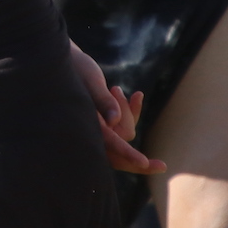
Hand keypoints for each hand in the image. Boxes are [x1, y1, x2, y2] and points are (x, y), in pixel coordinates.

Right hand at [68, 41, 161, 174]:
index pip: (108, 142)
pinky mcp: (102, 121)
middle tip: (162, 166)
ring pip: (123, 133)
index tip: (144, 163)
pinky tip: (137, 95)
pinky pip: (124, 124)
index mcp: (83, 122)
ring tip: (115, 88)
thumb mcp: (90, 80)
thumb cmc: (75, 66)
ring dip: (128, 113)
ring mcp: (96, 127)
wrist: (64, 60)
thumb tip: (114, 121)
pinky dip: (132, 111)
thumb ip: (102, 100)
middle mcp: (89, 129)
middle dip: (136, 156)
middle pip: (118, 150)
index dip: (126, 153)